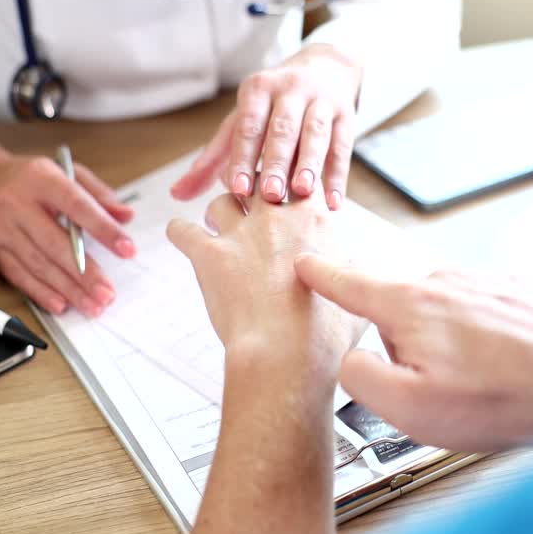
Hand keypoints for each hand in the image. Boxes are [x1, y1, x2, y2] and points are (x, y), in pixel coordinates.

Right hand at [0, 143, 135, 316]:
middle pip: (54, 243)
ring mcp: (2, 229)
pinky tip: (62, 304)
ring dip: (68, 289)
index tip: (127, 248)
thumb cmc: (29, 179)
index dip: (103, 229)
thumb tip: (125, 216)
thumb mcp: (65, 172)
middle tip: (107, 293)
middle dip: (85, 273)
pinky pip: (19, 276)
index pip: (76, 205)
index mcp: (41, 179)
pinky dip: (41, 293)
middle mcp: (17, 204)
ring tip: (92, 304)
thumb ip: (98, 194)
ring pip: (38, 265)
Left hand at [167, 191, 364, 377]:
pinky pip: (183, 230)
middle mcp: (275, 217)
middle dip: (255, 186)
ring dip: (218, 210)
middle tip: (250, 197)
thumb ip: (349, 274)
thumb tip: (352, 272)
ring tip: (216, 221)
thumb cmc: (323, 333)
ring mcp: (239, 233)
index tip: (289, 193)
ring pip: (221, 201)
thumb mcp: (353, 295)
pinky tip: (179, 234)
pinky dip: (180, 231)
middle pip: (260, 180)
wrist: (286, 353)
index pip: (302, 181)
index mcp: (313, 221)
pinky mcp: (208, 255)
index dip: (294, 185)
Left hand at [171, 44, 361, 210]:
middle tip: (270, 194)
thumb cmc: (273, 105)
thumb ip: (212, 159)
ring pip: (315, 134)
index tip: (237, 189)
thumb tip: (176, 194)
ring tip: (303, 192)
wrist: (326, 67)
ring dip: (310, 164)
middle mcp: (290, 90)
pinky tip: (333, 202)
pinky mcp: (347, 114)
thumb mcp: (241, 121)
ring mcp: (321, 100)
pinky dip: (338, 176)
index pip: (248, 126)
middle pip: (282, 129)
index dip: (243, 157)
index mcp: (258, 90)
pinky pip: (343, 147)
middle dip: (276, 162)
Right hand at [294, 258, 532, 451]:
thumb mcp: (406, 407)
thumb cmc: (498, 400)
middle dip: (404, 344)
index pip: (348, 282)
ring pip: (441, 309)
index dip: (320, 275)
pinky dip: (480, 335)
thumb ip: (359, 379)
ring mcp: (482, 281)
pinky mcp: (514, 291)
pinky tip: (497, 363)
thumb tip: (349, 363)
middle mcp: (444, 280)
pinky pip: (479, 310)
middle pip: (397, 308)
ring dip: (446, 341)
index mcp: (409, 303)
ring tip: (476, 381)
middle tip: (436, 384)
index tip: (305, 264)